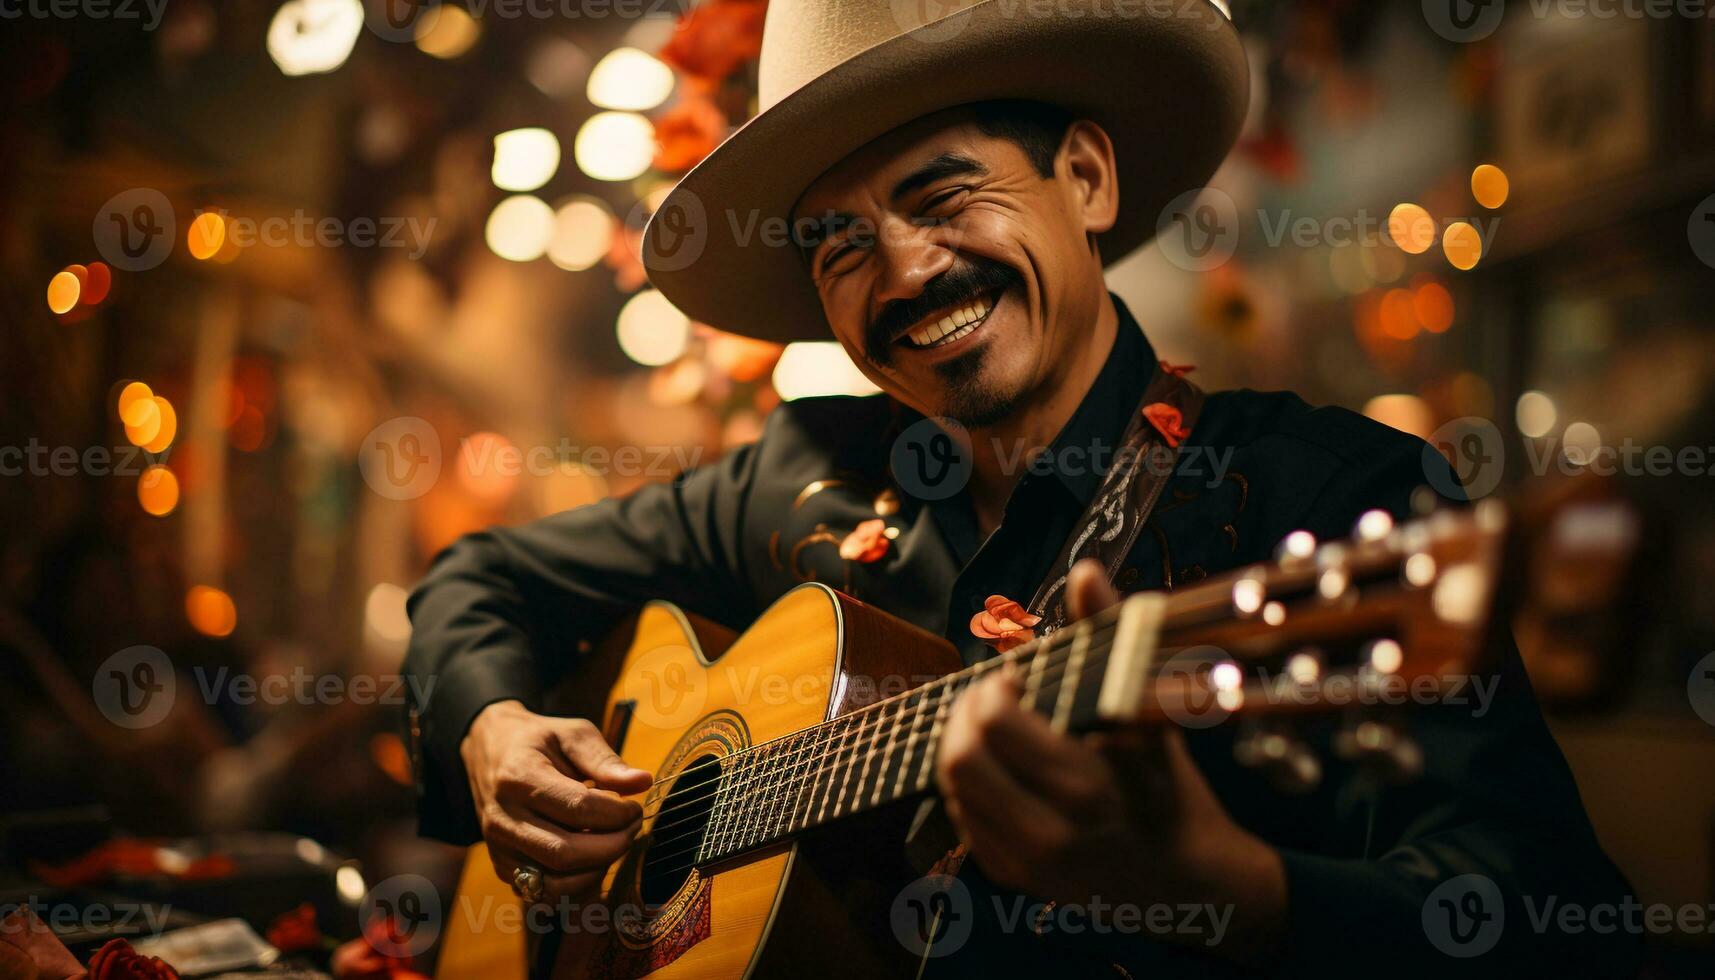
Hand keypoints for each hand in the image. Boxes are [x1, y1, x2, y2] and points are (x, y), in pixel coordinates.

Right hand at [460, 700, 652, 900]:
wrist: (490, 753)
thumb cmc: (539, 741)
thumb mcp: (572, 734)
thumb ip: (606, 760)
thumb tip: (643, 782)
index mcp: (519, 777)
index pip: (578, 808)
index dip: (617, 813)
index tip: (634, 807)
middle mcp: (503, 818)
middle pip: (566, 853)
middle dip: (613, 845)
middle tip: (632, 827)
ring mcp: (499, 849)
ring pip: (556, 882)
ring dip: (598, 869)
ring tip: (615, 842)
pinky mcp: (503, 868)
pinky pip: (546, 893)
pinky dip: (578, 884)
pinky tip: (592, 858)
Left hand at [934, 559, 1286, 962]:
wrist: (1189, 885)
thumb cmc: (1172, 792)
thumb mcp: (1150, 715)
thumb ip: (1112, 640)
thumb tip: (1085, 573)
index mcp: (1085, 786)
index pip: (994, 725)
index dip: (992, 689)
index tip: (1015, 678)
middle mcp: (1049, 831)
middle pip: (959, 758)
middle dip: (966, 715)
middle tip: (994, 698)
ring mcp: (1026, 862)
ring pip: (952, 788)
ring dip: (962, 745)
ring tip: (993, 727)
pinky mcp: (1013, 878)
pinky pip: (963, 819)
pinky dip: (970, 783)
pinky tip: (1000, 767)